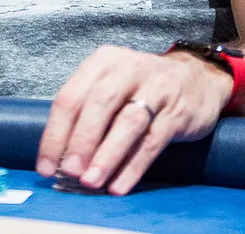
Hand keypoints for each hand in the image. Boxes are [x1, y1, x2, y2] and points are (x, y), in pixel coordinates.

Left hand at [37, 47, 232, 195]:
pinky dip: (134, 165)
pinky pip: (152, 140)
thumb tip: (61, 159)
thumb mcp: (113, 86)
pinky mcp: (178, 110)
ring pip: (128, 122)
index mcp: (104, 61)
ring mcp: (157, 87)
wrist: (199, 78)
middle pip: (99, 104)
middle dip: (81, 141)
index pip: (71, 97)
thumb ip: (87, 115)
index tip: (46, 165)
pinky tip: (120, 184)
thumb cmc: (143, 87)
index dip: (55, 134)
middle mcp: (129, 68)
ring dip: (107, 155)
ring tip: (91, 181)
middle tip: (69, 171)